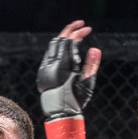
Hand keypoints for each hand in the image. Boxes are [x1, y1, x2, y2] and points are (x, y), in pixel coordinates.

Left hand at [37, 20, 101, 138]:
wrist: (59, 114)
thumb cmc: (76, 100)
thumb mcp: (87, 84)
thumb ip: (91, 66)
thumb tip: (95, 49)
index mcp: (62, 68)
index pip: (69, 43)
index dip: (78, 33)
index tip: (88, 29)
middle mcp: (51, 67)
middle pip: (59, 40)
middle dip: (70, 30)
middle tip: (80, 24)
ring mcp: (44, 69)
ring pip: (52, 46)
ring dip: (63, 37)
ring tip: (74, 32)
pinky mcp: (42, 72)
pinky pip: (49, 54)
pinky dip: (58, 47)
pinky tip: (66, 45)